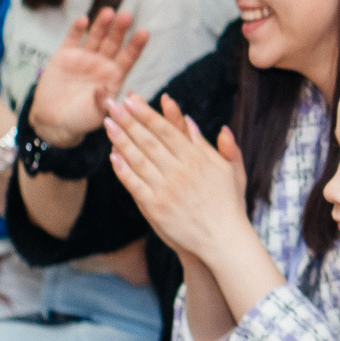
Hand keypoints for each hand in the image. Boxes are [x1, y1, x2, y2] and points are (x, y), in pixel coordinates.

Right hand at [27, 9, 147, 148]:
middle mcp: (101, 64)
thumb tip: (103, 88)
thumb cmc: (81, 120)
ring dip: (102, 24)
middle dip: (120, 30)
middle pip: (113, 43)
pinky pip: (72, 39)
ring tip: (109, 12)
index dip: (135, 46)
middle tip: (127, 16)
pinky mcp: (64, 55)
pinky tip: (83, 20)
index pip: (128, 58)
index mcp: (114, 76)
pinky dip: (77, 29)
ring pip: (95, 37)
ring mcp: (83, 58)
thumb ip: (102, 102)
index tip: (144, 33)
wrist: (54, 121)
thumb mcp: (96, 115)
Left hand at [105, 93, 249, 258]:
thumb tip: (191, 122)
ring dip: (121, 140)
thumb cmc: (230, 204)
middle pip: (148, 140)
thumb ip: (216, 144)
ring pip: (138, 159)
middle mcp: (180, 171)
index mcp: (197, 158)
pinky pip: (134, 184)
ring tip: (108, 123)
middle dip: (128, 120)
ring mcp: (166, 189)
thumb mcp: (232, 170)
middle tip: (111, 103)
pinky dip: (123, 170)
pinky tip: (113, 156)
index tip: (131, 99)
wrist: (223, 240)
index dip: (146, 113)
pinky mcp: (155, 208)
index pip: (166, 130)